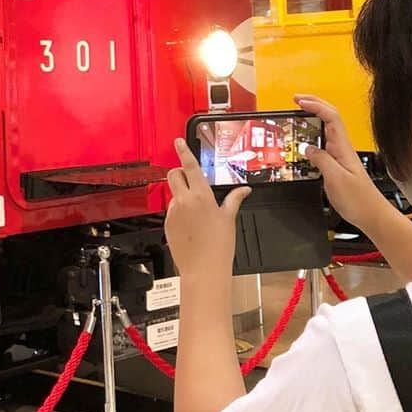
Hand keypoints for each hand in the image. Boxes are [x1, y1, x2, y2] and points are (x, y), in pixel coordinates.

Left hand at [165, 139, 249, 276]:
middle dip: (179, 173)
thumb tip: (244, 190)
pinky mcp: (167, 224)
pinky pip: (171, 210)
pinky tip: (191, 225)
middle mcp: (184, 200)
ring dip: (182, 196)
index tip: (178, 142)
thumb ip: (234, 199)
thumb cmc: (219, 246)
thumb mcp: (229, 219)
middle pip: (174, 175)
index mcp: (201, 195)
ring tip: (197, 214)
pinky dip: (179, 212)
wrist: (204, 270)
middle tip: (190, 180)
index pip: (189, 166)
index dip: (183, 151)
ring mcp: (173, 212)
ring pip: (173, 193)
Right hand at [294, 95, 390, 233]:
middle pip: (329, 117)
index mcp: (343, 147)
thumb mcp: (336, 179)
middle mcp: (341, 148)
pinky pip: (323, 144)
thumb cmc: (359, 200)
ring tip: (297, 115)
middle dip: (313, 104)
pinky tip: (303, 142)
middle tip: (296, 100)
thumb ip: (321, 160)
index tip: (299, 102)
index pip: (330, 117)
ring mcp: (339, 155)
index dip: (315, 106)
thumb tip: (307, 148)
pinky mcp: (336, 165)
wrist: (372, 215)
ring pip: (326, 129)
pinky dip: (311, 136)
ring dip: (312, 118)